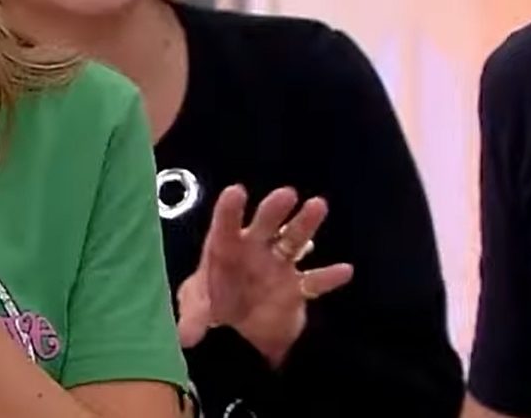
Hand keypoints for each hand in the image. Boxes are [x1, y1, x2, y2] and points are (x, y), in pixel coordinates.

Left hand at [175, 185, 354, 366]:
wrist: (240, 335)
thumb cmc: (213, 311)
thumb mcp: (195, 315)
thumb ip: (193, 321)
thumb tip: (186, 338)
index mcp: (223, 250)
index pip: (224, 227)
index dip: (229, 211)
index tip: (236, 192)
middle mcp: (252, 251)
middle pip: (264, 226)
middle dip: (274, 210)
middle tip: (286, 194)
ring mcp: (277, 267)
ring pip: (293, 241)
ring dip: (305, 225)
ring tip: (318, 205)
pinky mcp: (296, 289)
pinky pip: (314, 282)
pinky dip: (328, 277)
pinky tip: (344, 270)